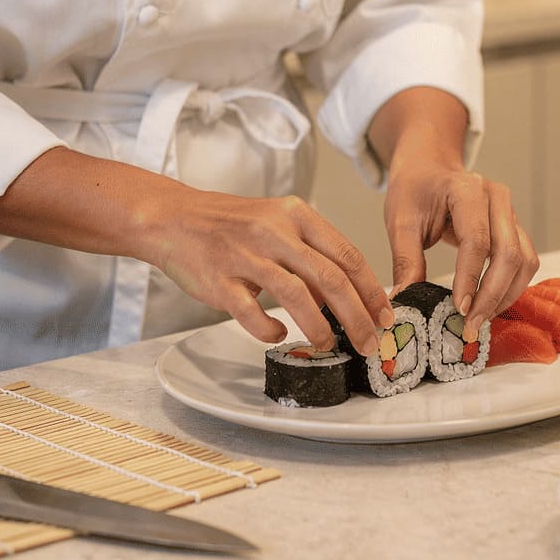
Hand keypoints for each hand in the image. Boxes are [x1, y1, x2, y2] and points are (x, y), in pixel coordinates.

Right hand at [139, 187, 393, 354]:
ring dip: (320, 327)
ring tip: (328, 345)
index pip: (347, 254)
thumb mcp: (277, 223)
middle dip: (358, 316)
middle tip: (371, 342)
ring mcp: (246, 256)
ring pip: (297, 296)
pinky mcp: (220, 281)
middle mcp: (274, 231)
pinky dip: (270, 330)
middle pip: (331, 278)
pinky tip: (277, 335)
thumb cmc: (230, 224)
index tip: (386, 315)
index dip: (372, 290)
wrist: (173, 218)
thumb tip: (347, 296)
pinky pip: (253, 313)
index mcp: (296, 214)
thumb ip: (310, 253)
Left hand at [384, 161, 538, 343]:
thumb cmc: (414, 191)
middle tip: (469, 325)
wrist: (429, 169)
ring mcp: (510, 212)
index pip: (477, 239)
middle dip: (491, 295)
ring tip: (479, 319)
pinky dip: (512, 287)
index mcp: (466, 189)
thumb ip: (405, 260)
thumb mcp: (400, 221)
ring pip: (524, 260)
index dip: (470, 278)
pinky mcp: (515, 227)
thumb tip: (405, 300)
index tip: (459, 309)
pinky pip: (525, 261)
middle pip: (509, 253)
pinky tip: (490, 304)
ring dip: (506, 295)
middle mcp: (497, 198)